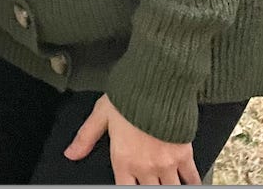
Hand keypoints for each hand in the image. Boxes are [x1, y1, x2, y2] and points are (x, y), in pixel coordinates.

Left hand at [64, 94, 200, 184]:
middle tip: (150, 181)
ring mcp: (166, 163)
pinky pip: (191, 178)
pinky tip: (189, 184)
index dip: (128, 188)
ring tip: (167, 182)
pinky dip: (192, 183)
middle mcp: (145, 167)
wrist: (156, 84)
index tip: (132, 183)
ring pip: (169, 188)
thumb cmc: (127, 96)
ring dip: (168, 186)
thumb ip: (86, 138)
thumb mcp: (101, 115)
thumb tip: (70, 154)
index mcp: (123, 160)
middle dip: (150, 187)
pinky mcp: (183, 154)